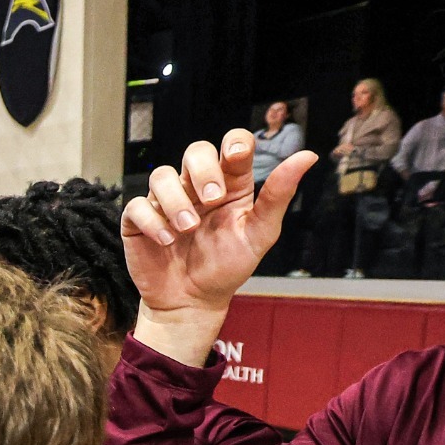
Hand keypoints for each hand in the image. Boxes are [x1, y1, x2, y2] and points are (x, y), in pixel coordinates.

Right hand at [121, 129, 314, 362]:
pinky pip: (137, 206)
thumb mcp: (260, 233)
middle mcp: (196, 187)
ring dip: (175, 201)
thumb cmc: (227, 266)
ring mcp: (166, 202)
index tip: (236, 157)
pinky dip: (153, 221)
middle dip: (202, 171)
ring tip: (187, 230)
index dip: (234, 143)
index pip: (232, 144)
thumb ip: (278, 195)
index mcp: (229, 184)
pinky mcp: (140, 221)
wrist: (193, 302)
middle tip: (212, 201)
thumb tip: (308, 156)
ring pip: (161, 176)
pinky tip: (167, 241)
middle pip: (194, 151)